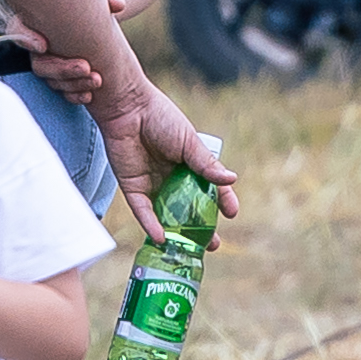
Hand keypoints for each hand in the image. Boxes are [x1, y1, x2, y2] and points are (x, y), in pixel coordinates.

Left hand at [108, 88, 237, 231]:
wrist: (128, 109)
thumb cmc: (161, 118)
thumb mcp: (189, 142)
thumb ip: (206, 164)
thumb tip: (232, 179)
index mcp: (189, 164)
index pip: (210, 188)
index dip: (222, 201)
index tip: (232, 214)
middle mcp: (172, 178)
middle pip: (188, 209)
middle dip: (200, 228)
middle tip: (212, 244)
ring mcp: (153, 185)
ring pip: (166, 216)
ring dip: (177, 234)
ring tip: (190, 250)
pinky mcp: (132, 189)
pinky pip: (143, 212)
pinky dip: (151, 226)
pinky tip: (161, 238)